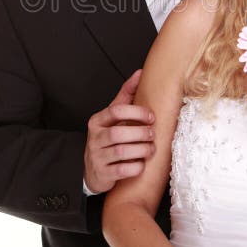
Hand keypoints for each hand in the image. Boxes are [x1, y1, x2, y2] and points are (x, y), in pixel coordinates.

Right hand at [84, 69, 155, 193]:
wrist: (93, 170)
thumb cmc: (108, 138)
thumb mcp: (113, 116)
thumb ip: (126, 95)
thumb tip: (140, 73)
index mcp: (98, 121)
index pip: (116, 111)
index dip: (137, 112)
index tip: (151, 117)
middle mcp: (95, 138)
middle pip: (119, 133)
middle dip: (141, 133)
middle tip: (152, 134)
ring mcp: (97, 157)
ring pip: (121, 152)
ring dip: (141, 150)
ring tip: (151, 149)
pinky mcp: (103, 174)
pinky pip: (122, 170)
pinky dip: (136, 167)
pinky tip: (142, 164)